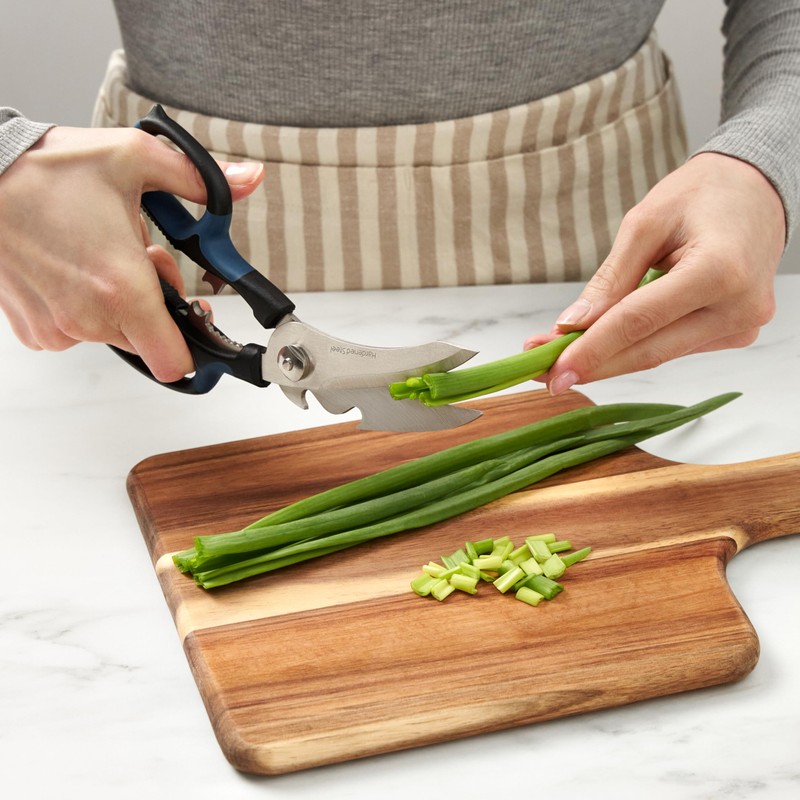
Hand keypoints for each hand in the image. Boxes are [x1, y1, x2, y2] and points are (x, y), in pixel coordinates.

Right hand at [0, 126, 262, 380]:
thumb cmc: (47, 171)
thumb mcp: (135, 159)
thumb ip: (202, 179)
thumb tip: (250, 178)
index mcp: (122, 288)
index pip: (174, 362)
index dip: (194, 344)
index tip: (194, 317)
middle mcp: (88, 318)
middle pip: (149, 341)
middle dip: (157, 305)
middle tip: (140, 257)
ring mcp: (58, 329)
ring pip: (115, 334)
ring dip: (121, 304)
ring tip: (101, 254)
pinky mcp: (35, 331)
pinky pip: (79, 333)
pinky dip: (86, 307)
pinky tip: (74, 267)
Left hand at [524, 153, 785, 393]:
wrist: (756, 191)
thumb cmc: (703, 194)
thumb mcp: (646, 222)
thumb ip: (611, 278)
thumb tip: (573, 325)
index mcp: (720, 271)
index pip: (640, 321)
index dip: (592, 349)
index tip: (551, 368)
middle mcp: (739, 308)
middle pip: (649, 352)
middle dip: (592, 363)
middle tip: (544, 373)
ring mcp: (741, 326)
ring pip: (659, 355)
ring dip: (608, 357)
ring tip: (560, 354)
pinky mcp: (734, 333)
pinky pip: (673, 346)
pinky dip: (635, 346)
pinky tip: (603, 342)